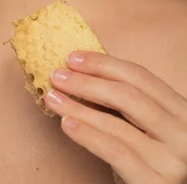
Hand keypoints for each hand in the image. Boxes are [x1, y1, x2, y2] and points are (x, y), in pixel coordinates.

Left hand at [43, 51, 186, 183]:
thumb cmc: (154, 160)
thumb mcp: (152, 128)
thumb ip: (131, 104)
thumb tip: (84, 73)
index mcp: (182, 111)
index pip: (141, 76)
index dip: (104, 64)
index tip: (73, 57)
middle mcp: (182, 133)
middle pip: (127, 95)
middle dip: (87, 82)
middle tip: (58, 76)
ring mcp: (172, 160)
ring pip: (115, 123)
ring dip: (78, 107)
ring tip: (53, 98)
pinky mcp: (155, 183)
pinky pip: (114, 151)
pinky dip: (88, 135)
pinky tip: (68, 125)